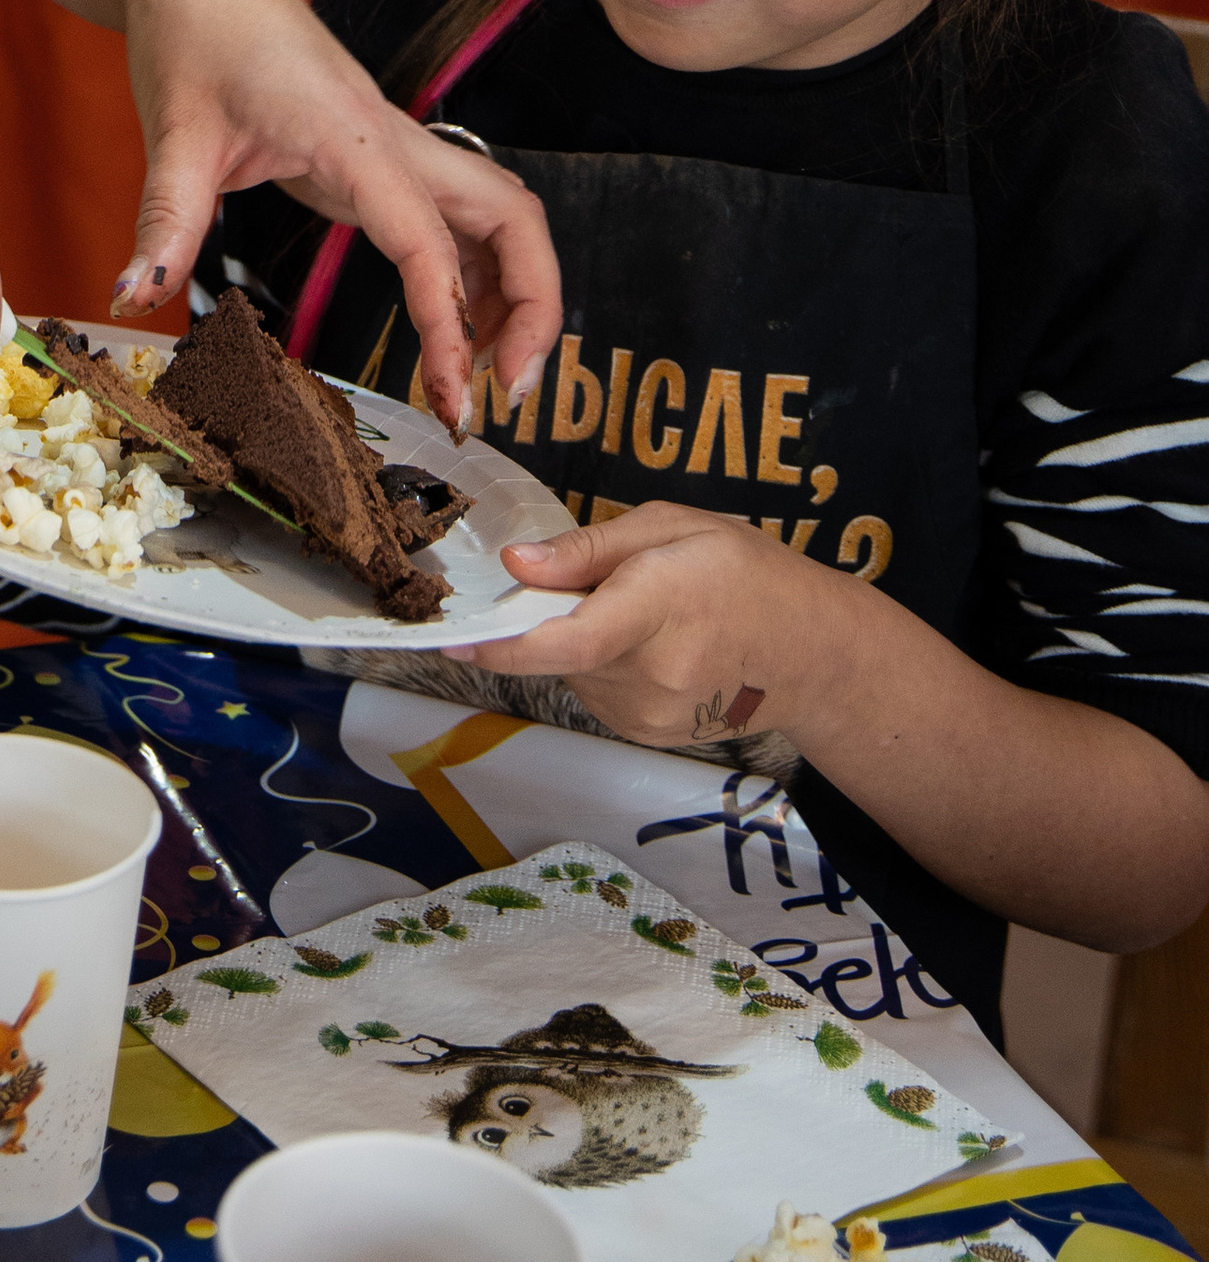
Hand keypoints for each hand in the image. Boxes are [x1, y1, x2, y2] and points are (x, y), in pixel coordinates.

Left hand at [0, 0, 562, 429]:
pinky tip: (448, 321)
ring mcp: (391, 144)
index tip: (454, 398)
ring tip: (484, 374)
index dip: (449, 324)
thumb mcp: (174, 132)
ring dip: (513, 289)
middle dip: (534, 304)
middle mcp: (392, 139)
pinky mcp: (375, 153)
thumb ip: (164, 223)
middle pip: (513, 217)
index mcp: (353, 136)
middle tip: (509, 391)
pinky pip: (453, 214)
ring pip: (497, 213)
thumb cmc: (194, 28)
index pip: (428, 240)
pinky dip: (470, 270)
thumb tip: (132, 299)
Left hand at [466, 503, 861, 747]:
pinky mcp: (647, 735)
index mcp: (658, 605)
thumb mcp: (670, 527)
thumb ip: (585, 549)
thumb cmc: (742, 572)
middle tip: (603, 583)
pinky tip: (649, 646)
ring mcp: (652, 714)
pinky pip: (593, 691)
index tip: (452, 639)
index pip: (568, 639)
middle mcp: (653, 673)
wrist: (808, 651)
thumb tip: (514, 565)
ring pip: (572, 671)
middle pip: (560, 648)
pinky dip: (600, 665)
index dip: (502, 643)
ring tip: (641, 613)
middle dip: (553, 614)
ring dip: (580, 641)